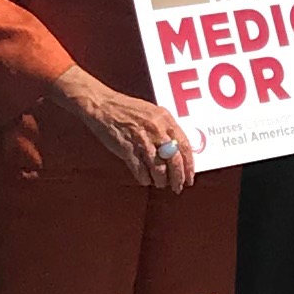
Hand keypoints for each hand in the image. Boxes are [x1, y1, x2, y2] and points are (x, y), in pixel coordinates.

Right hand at [64, 81, 198, 192]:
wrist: (103, 105)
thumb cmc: (128, 109)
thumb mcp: (153, 113)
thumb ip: (166, 129)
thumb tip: (179, 150)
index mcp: (165, 120)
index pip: (184, 146)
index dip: (189, 165)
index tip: (190, 178)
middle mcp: (156, 130)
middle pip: (173, 160)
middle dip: (177, 178)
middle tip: (178, 188)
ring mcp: (141, 140)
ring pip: (158, 168)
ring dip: (161, 180)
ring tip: (160, 184)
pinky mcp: (127, 149)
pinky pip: (140, 170)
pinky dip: (144, 178)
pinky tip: (145, 180)